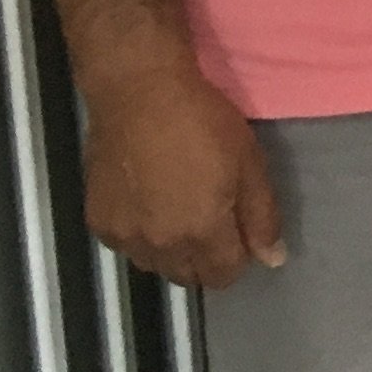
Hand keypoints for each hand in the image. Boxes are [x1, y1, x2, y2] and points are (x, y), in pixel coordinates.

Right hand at [81, 60, 281, 289]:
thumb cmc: (203, 122)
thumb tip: (273, 260)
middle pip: (188, 276)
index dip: (237, 259)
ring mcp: (124, 236)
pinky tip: (149, 206)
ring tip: (179, 213)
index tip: (239, 234)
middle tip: (211, 219)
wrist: (138, 94)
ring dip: (172, 252)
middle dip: (206, 259)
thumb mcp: (250, 163)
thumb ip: (261, 218)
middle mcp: (160, 245)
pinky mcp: (99, 222)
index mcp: (202, 231)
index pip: (223, 276)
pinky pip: (127, 247)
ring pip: (155, 266)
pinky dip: (142, 237)